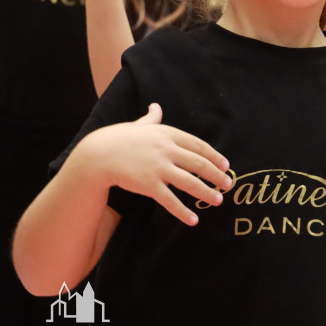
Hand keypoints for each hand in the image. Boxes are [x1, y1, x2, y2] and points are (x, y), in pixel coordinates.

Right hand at [78, 103, 232, 225]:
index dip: (214, 156)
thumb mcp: (138, 126)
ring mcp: (158, 167)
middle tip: (228, 184)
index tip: (226, 165)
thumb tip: (156, 106)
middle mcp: (166, 149)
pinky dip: (183, 211)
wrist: (96, 155)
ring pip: (190, 182)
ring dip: (207, 192)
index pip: (198, 145)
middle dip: (217, 175)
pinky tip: (194, 220)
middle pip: (199, 164)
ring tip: (218, 201)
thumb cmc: (117, 139)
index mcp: (167, 134)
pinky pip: (170, 200)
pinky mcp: (148, 184)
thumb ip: (151, 119)